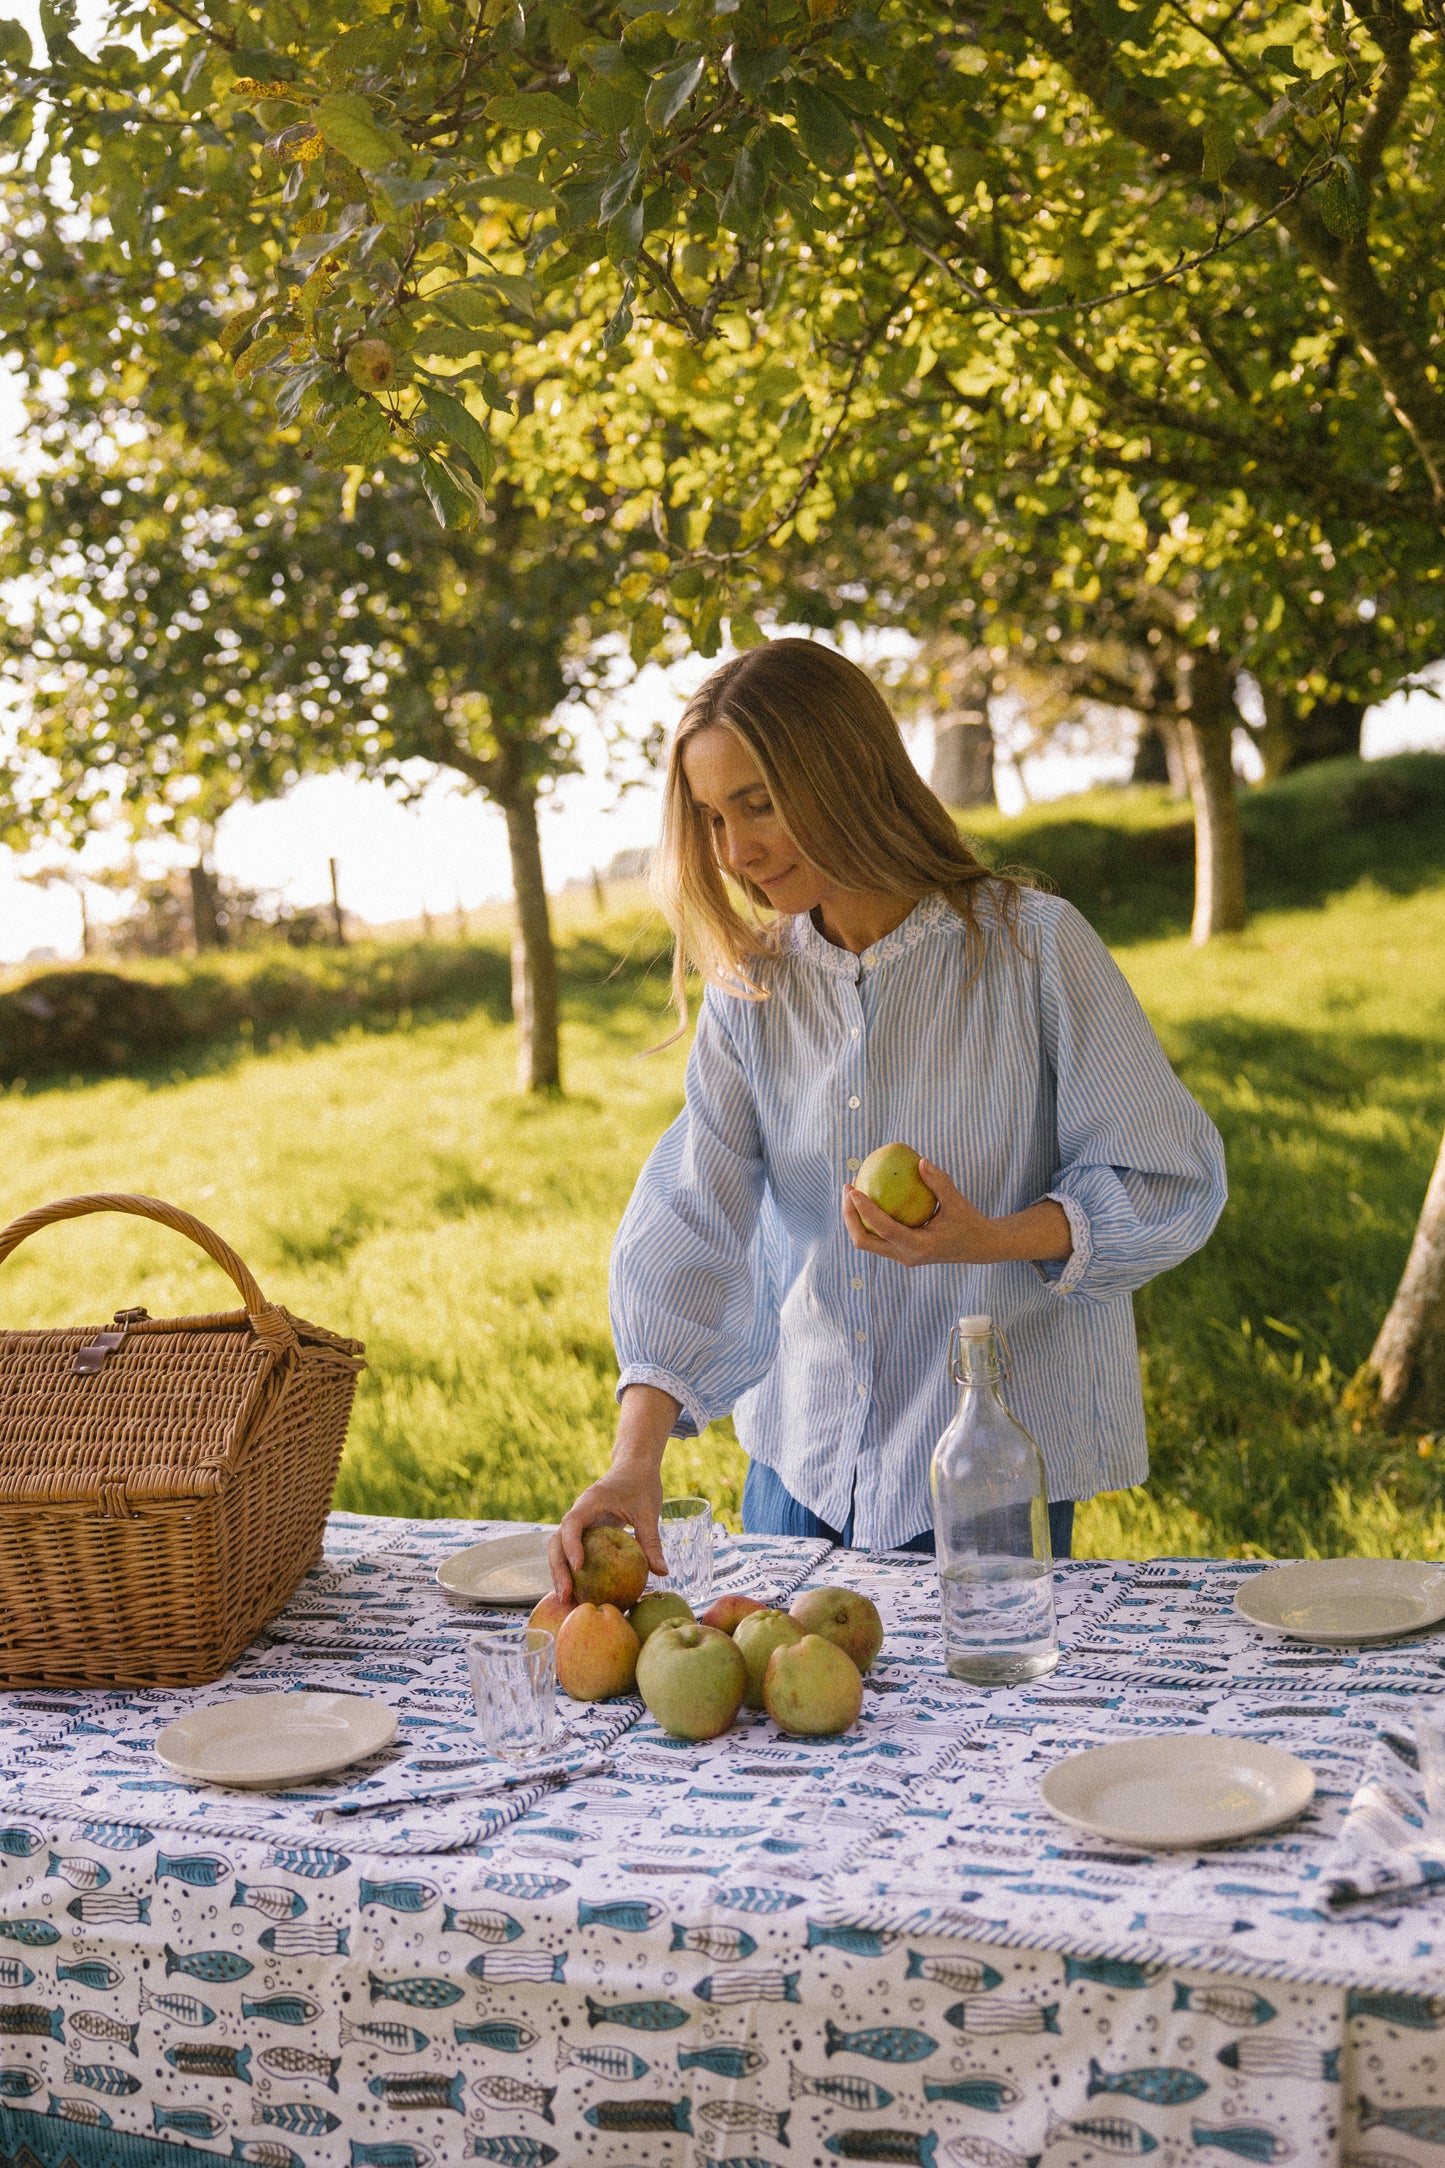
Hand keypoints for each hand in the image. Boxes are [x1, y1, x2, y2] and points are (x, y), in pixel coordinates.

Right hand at [548, 1467, 666, 1600]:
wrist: (634, 1465)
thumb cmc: (642, 1483)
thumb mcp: (649, 1511)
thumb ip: (652, 1541)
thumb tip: (662, 1573)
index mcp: (591, 1501)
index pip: (572, 1523)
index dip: (572, 1545)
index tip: (579, 1567)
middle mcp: (579, 1512)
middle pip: (557, 1540)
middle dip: (558, 1568)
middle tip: (566, 1594)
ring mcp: (579, 1521)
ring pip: (559, 1547)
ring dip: (559, 1572)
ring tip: (566, 1599)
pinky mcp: (584, 1530)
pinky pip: (571, 1550)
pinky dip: (570, 1569)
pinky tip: (577, 1591)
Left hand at [842, 1161, 1071, 1268]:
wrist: (978, 1247)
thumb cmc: (969, 1222)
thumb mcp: (958, 1202)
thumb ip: (939, 1182)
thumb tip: (920, 1160)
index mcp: (919, 1247)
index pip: (884, 1230)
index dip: (865, 1211)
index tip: (853, 1190)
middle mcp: (906, 1256)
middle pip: (864, 1242)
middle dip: (849, 1217)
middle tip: (847, 1189)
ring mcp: (901, 1257)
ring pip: (866, 1242)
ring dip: (854, 1219)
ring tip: (851, 1191)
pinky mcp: (900, 1252)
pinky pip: (875, 1237)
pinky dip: (866, 1219)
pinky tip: (867, 1196)